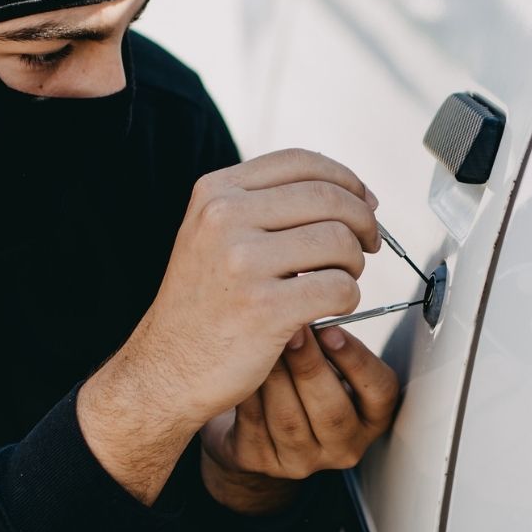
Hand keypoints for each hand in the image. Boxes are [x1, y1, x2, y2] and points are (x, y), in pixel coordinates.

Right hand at [78, 149, 379, 502]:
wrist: (165, 370)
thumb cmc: (204, 304)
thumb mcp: (214, 234)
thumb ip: (265, 204)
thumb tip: (351, 191)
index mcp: (215, 192)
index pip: (301, 161)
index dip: (346, 179)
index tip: (365, 202)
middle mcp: (225, 218)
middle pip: (330, 198)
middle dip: (363, 222)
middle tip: (367, 246)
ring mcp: (243, 262)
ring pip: (340, 241)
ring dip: (354, 263)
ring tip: (341, 279)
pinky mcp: (265, 308)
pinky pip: (340, 288)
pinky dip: (348, 299)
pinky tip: (331, 308)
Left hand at [198, 325, 398, 514]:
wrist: (255, 420)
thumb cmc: (302, 377)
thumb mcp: (331, 362)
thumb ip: (333, 342)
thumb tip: (319, 296)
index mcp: (372, 417)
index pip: (380, 392)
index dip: (357, 361)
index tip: (333, 330)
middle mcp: (343, 446)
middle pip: (332, 411)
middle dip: (311, 366)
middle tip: (294, 329)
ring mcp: (302, 461)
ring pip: (289, 420)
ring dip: (276, 375)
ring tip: (263, 339)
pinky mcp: (262, 463)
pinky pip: (254, 425)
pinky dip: (249, 390)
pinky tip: (240, 363)